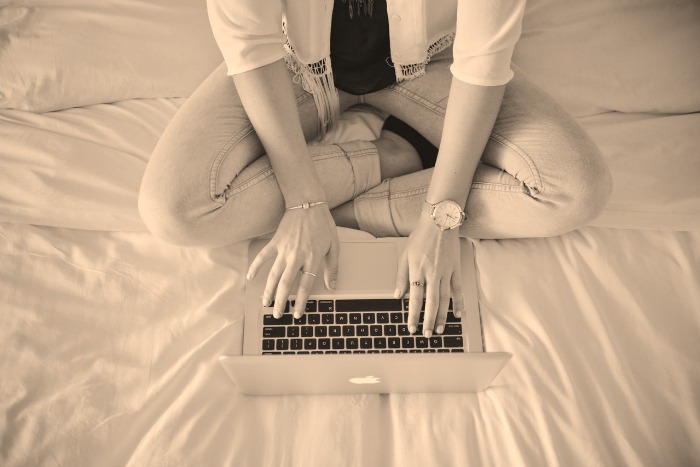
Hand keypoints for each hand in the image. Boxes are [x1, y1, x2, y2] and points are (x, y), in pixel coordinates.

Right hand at [246, 205, 338, 318]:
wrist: (308, 203)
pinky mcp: (275, 242)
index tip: (297, 314)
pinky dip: (256, 267)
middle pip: (286, 284)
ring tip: (265, 303)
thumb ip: (333, 267)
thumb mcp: (334, 246)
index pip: (305, 285)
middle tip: (278, 315)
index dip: (300, 301)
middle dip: (281, 302)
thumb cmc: (323, 224)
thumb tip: (333, 285)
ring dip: (268, 290)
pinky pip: (263, 257)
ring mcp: (284, 249)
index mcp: (312, 258)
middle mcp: (297, 256)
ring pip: (274, 274)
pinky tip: (250, 278)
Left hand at [394, 213, 464, 336]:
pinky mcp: (456, 269)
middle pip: (431, 302)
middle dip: (429, 320)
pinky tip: (458, 314)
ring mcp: (446, 272)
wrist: (440, 222)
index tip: (411, 327)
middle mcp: (432, 273)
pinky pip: (458, 289)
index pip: (414, 298)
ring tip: (440, 329)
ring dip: (443, 316)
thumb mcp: (405, 255)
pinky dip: (458, 302)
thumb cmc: (420, 237)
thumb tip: (396, 295)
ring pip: (445, 299)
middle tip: (427, 334)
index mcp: (417, 270)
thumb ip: (401, 277)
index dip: (413, 314)